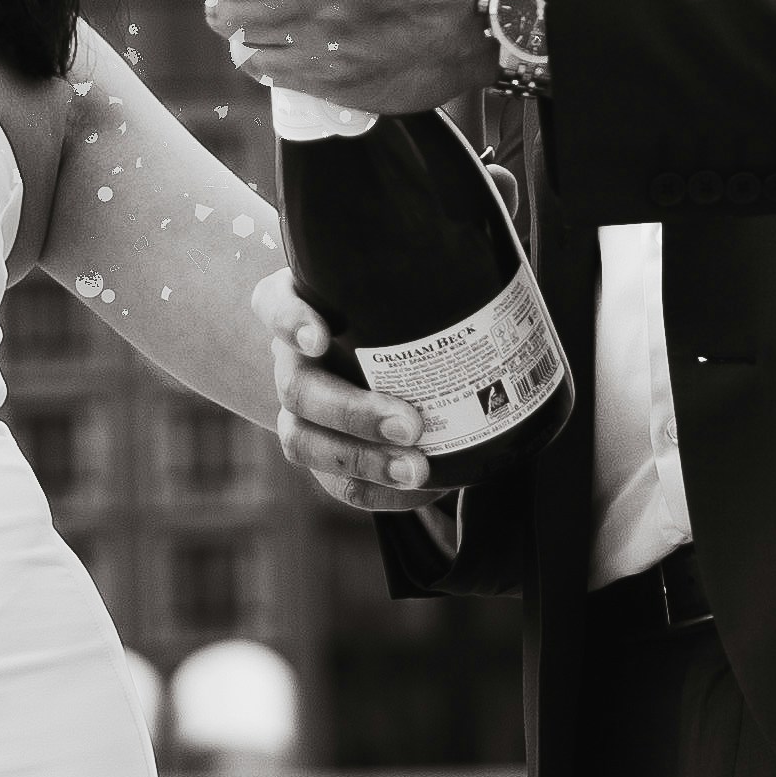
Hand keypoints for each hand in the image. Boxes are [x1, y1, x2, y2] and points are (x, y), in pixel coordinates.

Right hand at [253, 265, 435, 517]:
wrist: (391, 361)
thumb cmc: (401, 316)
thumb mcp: (405, 293)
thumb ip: (432, 286)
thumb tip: (501, 290)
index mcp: (302, 307)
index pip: (274, 304)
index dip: (289, 322)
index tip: (319, 338)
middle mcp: (292, 362)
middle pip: (298, 388)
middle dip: (353, 412)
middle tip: (408, 425)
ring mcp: (300, 414)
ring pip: (304, 442)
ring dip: (361, 461)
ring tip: (415, 470)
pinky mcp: (323, 456)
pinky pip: (337, 483)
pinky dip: (378, 490)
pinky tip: (419, 488)